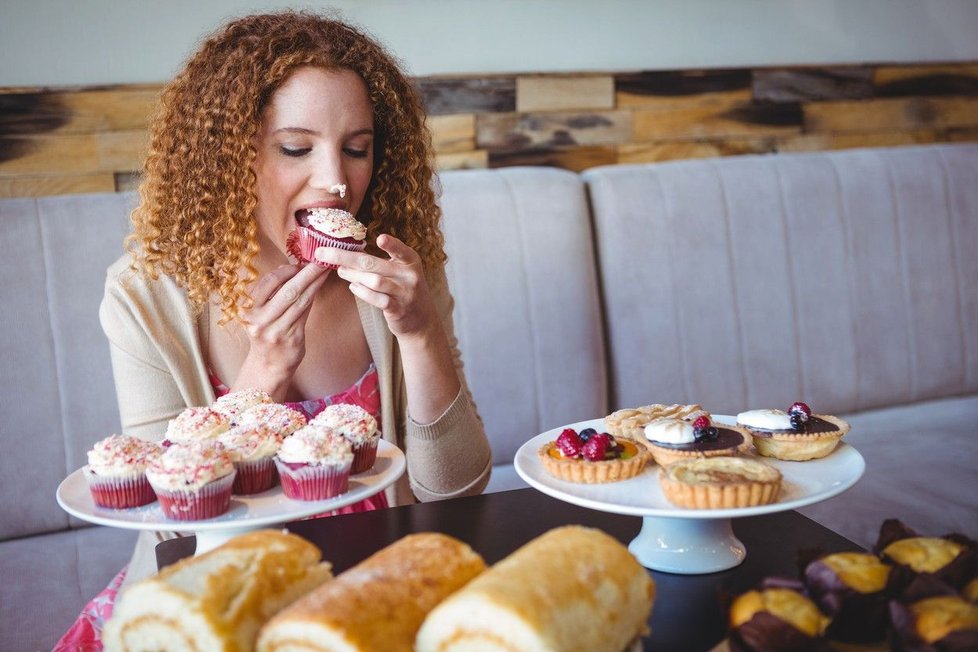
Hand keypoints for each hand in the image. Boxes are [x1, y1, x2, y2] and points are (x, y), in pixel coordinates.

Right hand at [235, 262, 329, 394]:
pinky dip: (313, 296)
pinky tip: (320, 286)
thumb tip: (288, 268)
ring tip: (325, 270)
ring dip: (315, 282)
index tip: (300, 262)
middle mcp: (259, 320)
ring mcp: (276, 330)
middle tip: (320, 260)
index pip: (268, 282)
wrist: (267, 366)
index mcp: (247, 310)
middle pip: (287, 290)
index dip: (286, 270)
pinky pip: (305, 312)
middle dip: (306, 272)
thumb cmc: (266, 333)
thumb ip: (272, 292)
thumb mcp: (260, 313)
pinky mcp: (291, 338)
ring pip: (299, 300)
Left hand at [315, 234, 435, 338]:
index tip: (380, 238)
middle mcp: (410, 275)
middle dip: (345, 257)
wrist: (421, 319)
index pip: (401, 250)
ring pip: (375, 281)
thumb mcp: (400, 271)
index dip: (392, 244)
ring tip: (340, 271)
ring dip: (353, 275)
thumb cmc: (403, 289)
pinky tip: (353, 287)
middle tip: (323, 252)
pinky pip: (379, 300)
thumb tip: (345, 253)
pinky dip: (363, 293)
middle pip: (374, 264)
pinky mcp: (399, 309)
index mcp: (410, 261)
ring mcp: (405, 293)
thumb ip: (379, 262)